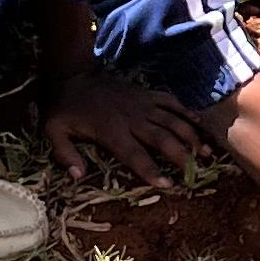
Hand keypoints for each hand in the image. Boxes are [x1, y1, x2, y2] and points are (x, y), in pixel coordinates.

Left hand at [42, 68, 212, 185]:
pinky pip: (171, 101)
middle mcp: (131, 118)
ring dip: (190, 136)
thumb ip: (65, 154)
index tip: (167, 184)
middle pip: (162, 137)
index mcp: (110, 130)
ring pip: (172, 120)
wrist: (72, 75)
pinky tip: (200, 123)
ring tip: (206, 153)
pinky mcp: (146, 94)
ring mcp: (141, 103)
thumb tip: (77, 176)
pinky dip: (186, 111)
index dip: (151, 170)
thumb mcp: (53, 131)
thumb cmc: (64, 108)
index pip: (134, 154)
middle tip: (195, 172)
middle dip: (181, 155)